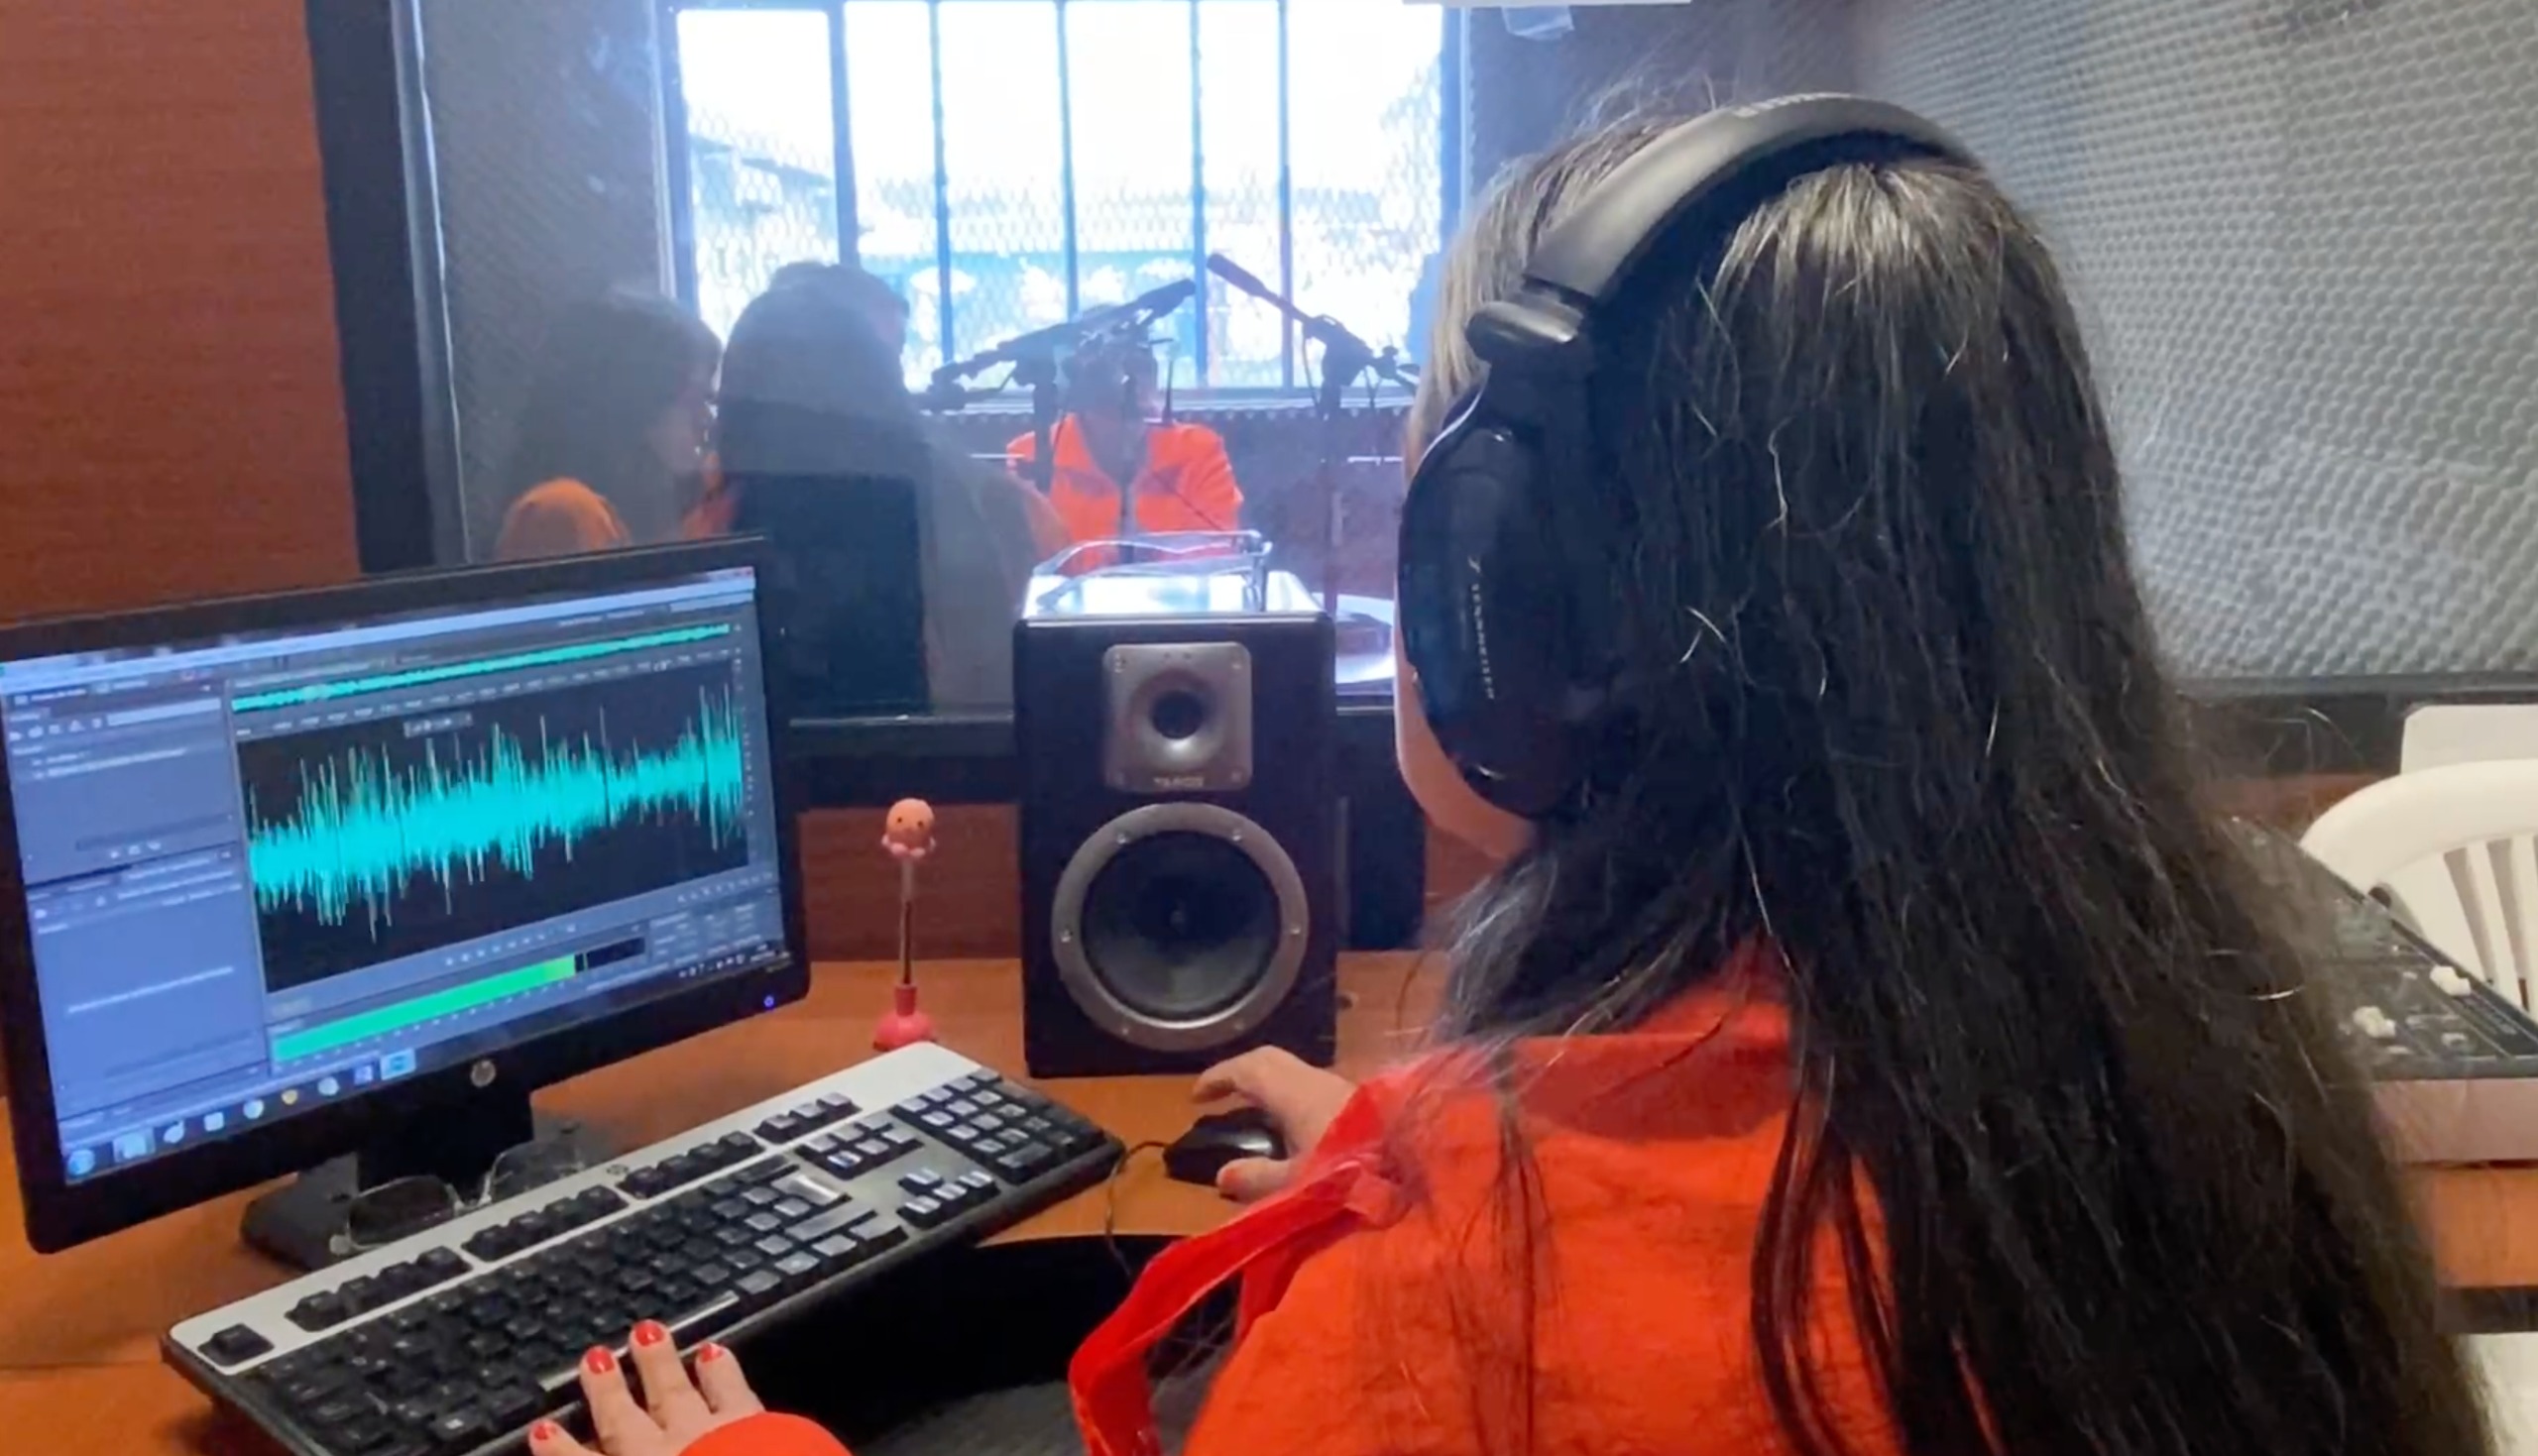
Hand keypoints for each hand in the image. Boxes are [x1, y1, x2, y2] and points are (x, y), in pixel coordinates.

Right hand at [529, 1324, 763, 1455]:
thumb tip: (576, 1450)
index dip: (561, 1450)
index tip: (542, 1430)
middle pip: (624, 1421)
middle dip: (606, 1392)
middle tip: (594, 1358)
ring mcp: (703, 1435)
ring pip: (674, 1391)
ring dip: (658, 1363)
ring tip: (646, 1332)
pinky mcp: (750, 1423)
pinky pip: (729, 1389)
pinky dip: (720, 1369)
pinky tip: (715, 1351)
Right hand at [1192, 1048, 1356, 1203]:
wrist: (1417, 1159)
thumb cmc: (1355, 1168)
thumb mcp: (1300, 1181)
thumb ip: (1259, 1178)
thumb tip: (1221, 1174)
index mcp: (1294, 1093)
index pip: (1246, 1070)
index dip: (1218, 1078)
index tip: (1196, 1096)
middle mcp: (1312, 1080)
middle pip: (1267, 1060)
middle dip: (1238, 1073)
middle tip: (1218, 1095)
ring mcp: (1335, 1086)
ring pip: (1289, 1070)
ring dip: (1264, 1083)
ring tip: (1247, 1109)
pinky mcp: (1353, 1099)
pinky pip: (1306, 1083)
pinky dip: (1284, 1093)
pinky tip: (1285, 1122)